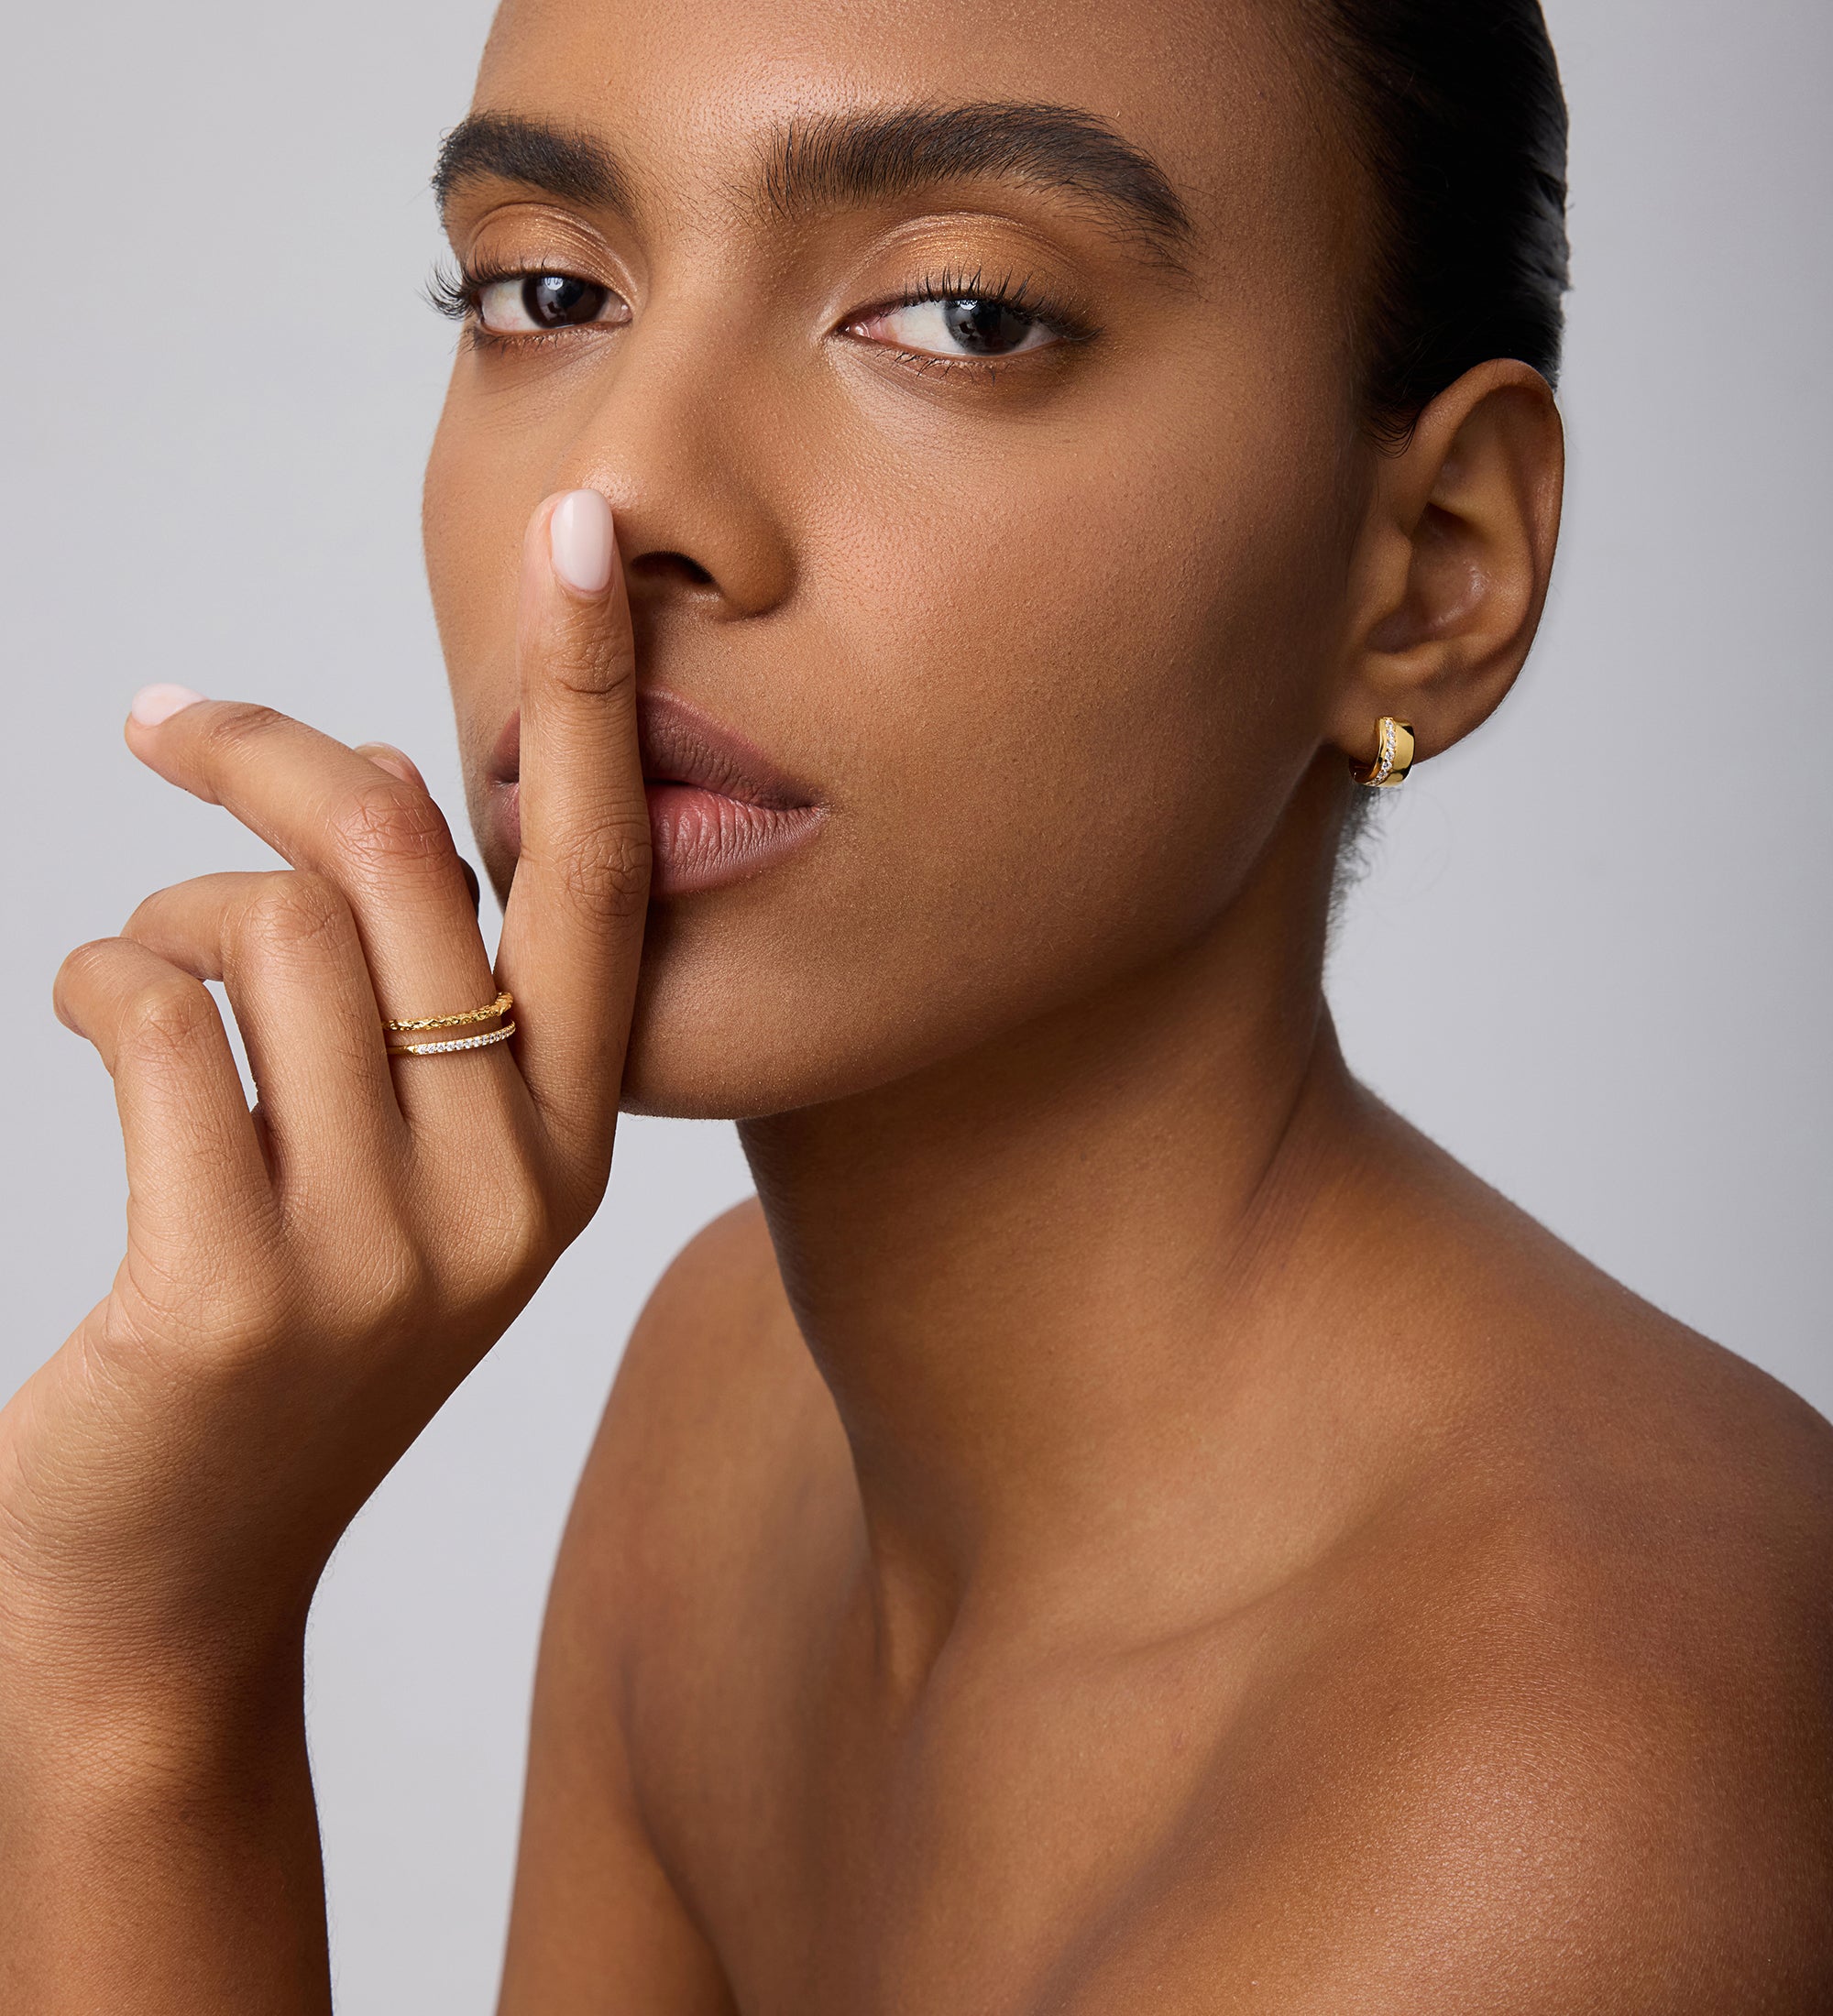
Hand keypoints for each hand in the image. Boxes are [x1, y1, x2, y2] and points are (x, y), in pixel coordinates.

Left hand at [0, 490, 645, 1708]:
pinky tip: (91, 1017)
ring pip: (275, 931)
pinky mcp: (234, 1295)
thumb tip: (367, 787)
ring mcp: (385, 1253)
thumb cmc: (279, 1338)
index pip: (608, 882)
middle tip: (167, 723)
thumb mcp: (402, 1171)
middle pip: (410, 863)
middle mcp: (513, 1190)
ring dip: (168, 911)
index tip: (587, 534)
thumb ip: (427, 1000)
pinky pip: (159, 1019)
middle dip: (277, 758)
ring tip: (139, 970)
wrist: (168, 1583)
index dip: (594, 696)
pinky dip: (98, 978)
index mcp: (574, 1146)